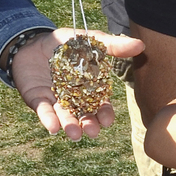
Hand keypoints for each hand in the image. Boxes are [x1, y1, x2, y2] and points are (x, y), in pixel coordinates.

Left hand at [13, 29, 144, 139]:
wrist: (34, 40)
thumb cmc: (66, 44)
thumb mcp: (91, 42)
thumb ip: (113, 46)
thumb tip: (141, 45)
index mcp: (89, 89)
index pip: (99, 105)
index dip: (104, 113)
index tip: (107, 121)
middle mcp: (73, 98)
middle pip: (83, 115)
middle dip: (88, 124)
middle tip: (92, 132)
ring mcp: (54, 100)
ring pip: (64, 116)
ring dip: (69, 126)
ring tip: (74, 134)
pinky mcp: (36, 98)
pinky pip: (43, 110)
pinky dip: (48, 119)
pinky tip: (53, 127)